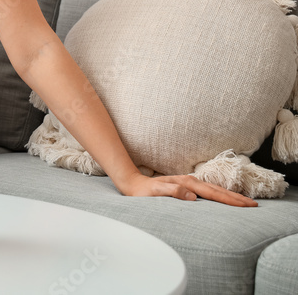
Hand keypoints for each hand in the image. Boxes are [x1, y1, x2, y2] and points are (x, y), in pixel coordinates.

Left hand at [117, 172, 257, 206]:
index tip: (246, 205)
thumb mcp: (156, 192)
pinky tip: (225, 199)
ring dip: (231, 196)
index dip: (230, 200)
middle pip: (218, 190)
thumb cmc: (143, 191)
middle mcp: (190, 181)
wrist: (133, 184)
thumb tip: (192, 195)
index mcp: (187, 183)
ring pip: (215, 190)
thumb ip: (173, 191)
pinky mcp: (187, 186)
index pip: (213, 193)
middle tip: (254, 205)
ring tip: (246, 203)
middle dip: (236, 198)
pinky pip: (209, 192)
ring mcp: (189, 183)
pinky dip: (221, 195)